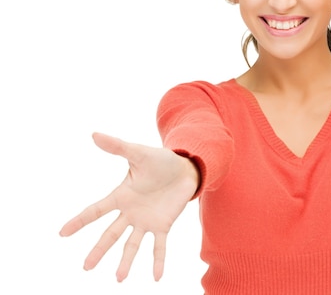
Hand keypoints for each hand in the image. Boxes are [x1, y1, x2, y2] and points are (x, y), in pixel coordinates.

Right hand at [59, 132, 198, 281]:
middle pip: (111, 234)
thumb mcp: (138, 153)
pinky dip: (158, 261)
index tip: (62, 233)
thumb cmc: (159, 161)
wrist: (185, 168)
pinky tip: (157, 277)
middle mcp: (130, 212)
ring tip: (119, 279)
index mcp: (121, 195)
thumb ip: (117, 146)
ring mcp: (146, 221)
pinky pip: (159, 246)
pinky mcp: (163, 225)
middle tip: (86, 267)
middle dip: (98, 250)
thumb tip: (94, 134)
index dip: (80, 221)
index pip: (96, 210)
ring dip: (126, 261)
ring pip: (132, 244)